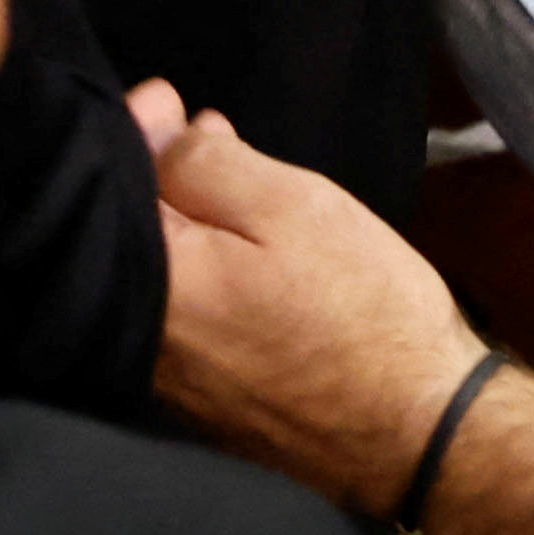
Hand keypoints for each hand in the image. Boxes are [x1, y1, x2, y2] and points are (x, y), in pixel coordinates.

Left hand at [145, 102, 488, 509]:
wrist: (421, 434)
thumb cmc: (362, 310)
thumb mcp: (292, 206)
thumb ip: (206, 164)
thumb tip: (155, 133)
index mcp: (154, 285)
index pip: (112, 187)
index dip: (135, 130)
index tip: (168, 100)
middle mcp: (142, 341)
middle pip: (128, 236)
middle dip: (155, 174)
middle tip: (195, 127)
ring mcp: (170, 384)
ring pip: (159, 278)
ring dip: (181, 223)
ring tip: (221, 178)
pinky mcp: (206, 408)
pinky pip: (183, 321)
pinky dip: (200, 275)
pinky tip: (239, 252)